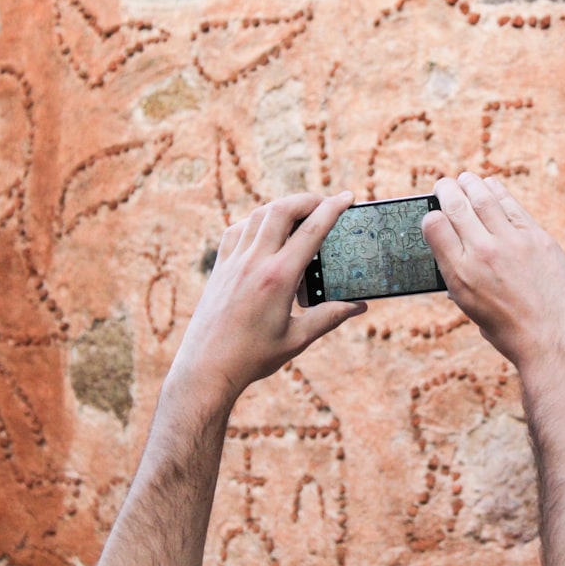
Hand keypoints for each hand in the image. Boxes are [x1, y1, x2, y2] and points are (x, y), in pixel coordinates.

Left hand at [169, 192, 366, 407]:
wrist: (206, 369)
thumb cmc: (252, 358)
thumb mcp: (297, 339)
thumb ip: (329, 317)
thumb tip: (359, 306)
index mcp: (278, 278)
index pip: (311, 231)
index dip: (332, 208)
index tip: (347, 196)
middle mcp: (254, 262)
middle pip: (282, 210)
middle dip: (307, 199)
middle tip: (325, 203)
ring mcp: (233, 262)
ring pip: (258, 215)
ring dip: (282, 207)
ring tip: (300, 214)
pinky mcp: (219, 268)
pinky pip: (237, 230)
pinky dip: (255, 222)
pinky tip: (265, 232)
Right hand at [422, 173, 564, 374]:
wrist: (553, 342)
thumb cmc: (511, 332)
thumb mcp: (473, 310)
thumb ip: (461, 281)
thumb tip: (454, 260)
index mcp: (460, 274)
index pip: (434, 227)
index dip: (430, 216)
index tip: (433, 214)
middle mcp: (482, 253)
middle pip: (456, 206)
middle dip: (446, 190)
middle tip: (444, 185)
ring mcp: (511, 243)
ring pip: (484, 198)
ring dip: (471, 184)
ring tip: (466, 179)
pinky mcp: (537, 238)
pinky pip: (512, 206)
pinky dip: (498, 192)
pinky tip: (491, 187)